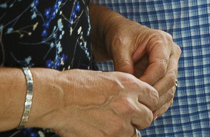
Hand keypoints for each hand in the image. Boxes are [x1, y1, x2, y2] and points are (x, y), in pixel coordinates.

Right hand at [42, 69, 158, 136]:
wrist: (56, 97)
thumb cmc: (75, 84)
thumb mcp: (107, 78)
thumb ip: (124, 90)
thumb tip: (134, 100)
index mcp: (129, 85)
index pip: (153, 97)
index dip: (147, 103)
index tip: (140, 106)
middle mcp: (128, 104)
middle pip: (147, 117)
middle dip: (139, 118)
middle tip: (126, 118)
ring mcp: (119, 123)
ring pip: (135, 132)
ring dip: (126, 130)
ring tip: (111, 124)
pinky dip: (115, 136)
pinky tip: (103, 130)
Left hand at [93, 9, 179, 118]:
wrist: (122, 37)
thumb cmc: (121, 37)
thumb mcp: (119, 47)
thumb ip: (124, 65)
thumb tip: (128, 88)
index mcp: (162, 40)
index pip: (160, 67)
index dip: (148, 82)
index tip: (134, 93)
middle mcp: (172, 52)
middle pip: (169, 78)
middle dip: (154, 95)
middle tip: (139, 107)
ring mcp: (172, 65)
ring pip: (171, 88)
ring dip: (158, 103)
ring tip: (143, 115)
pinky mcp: (168, 76)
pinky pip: (168, 94)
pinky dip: (160, 105)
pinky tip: (148, 115)